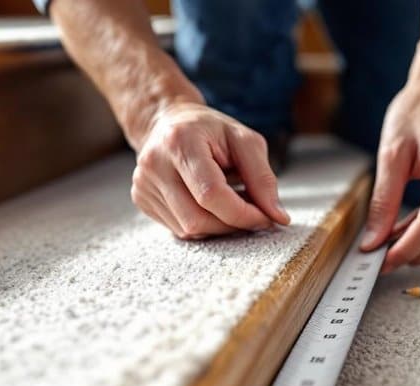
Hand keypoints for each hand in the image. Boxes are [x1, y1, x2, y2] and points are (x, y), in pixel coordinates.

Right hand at [130, 99, 289, 239]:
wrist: (168, 121)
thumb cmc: (211, 131)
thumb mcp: (244, 141)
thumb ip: (263, 178)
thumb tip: (278, 218)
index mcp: (180, 142)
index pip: (211, 194)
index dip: (242, 214)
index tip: (266, 217)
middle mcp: (154, 165)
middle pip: (198, 219)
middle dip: (232, 224)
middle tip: (252, 212)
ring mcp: (143, 184)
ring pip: (189, 230)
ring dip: (219, 226)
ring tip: (230, 203)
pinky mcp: (141, 199)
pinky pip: (179, 229)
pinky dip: (203, 224)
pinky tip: (209, 205)